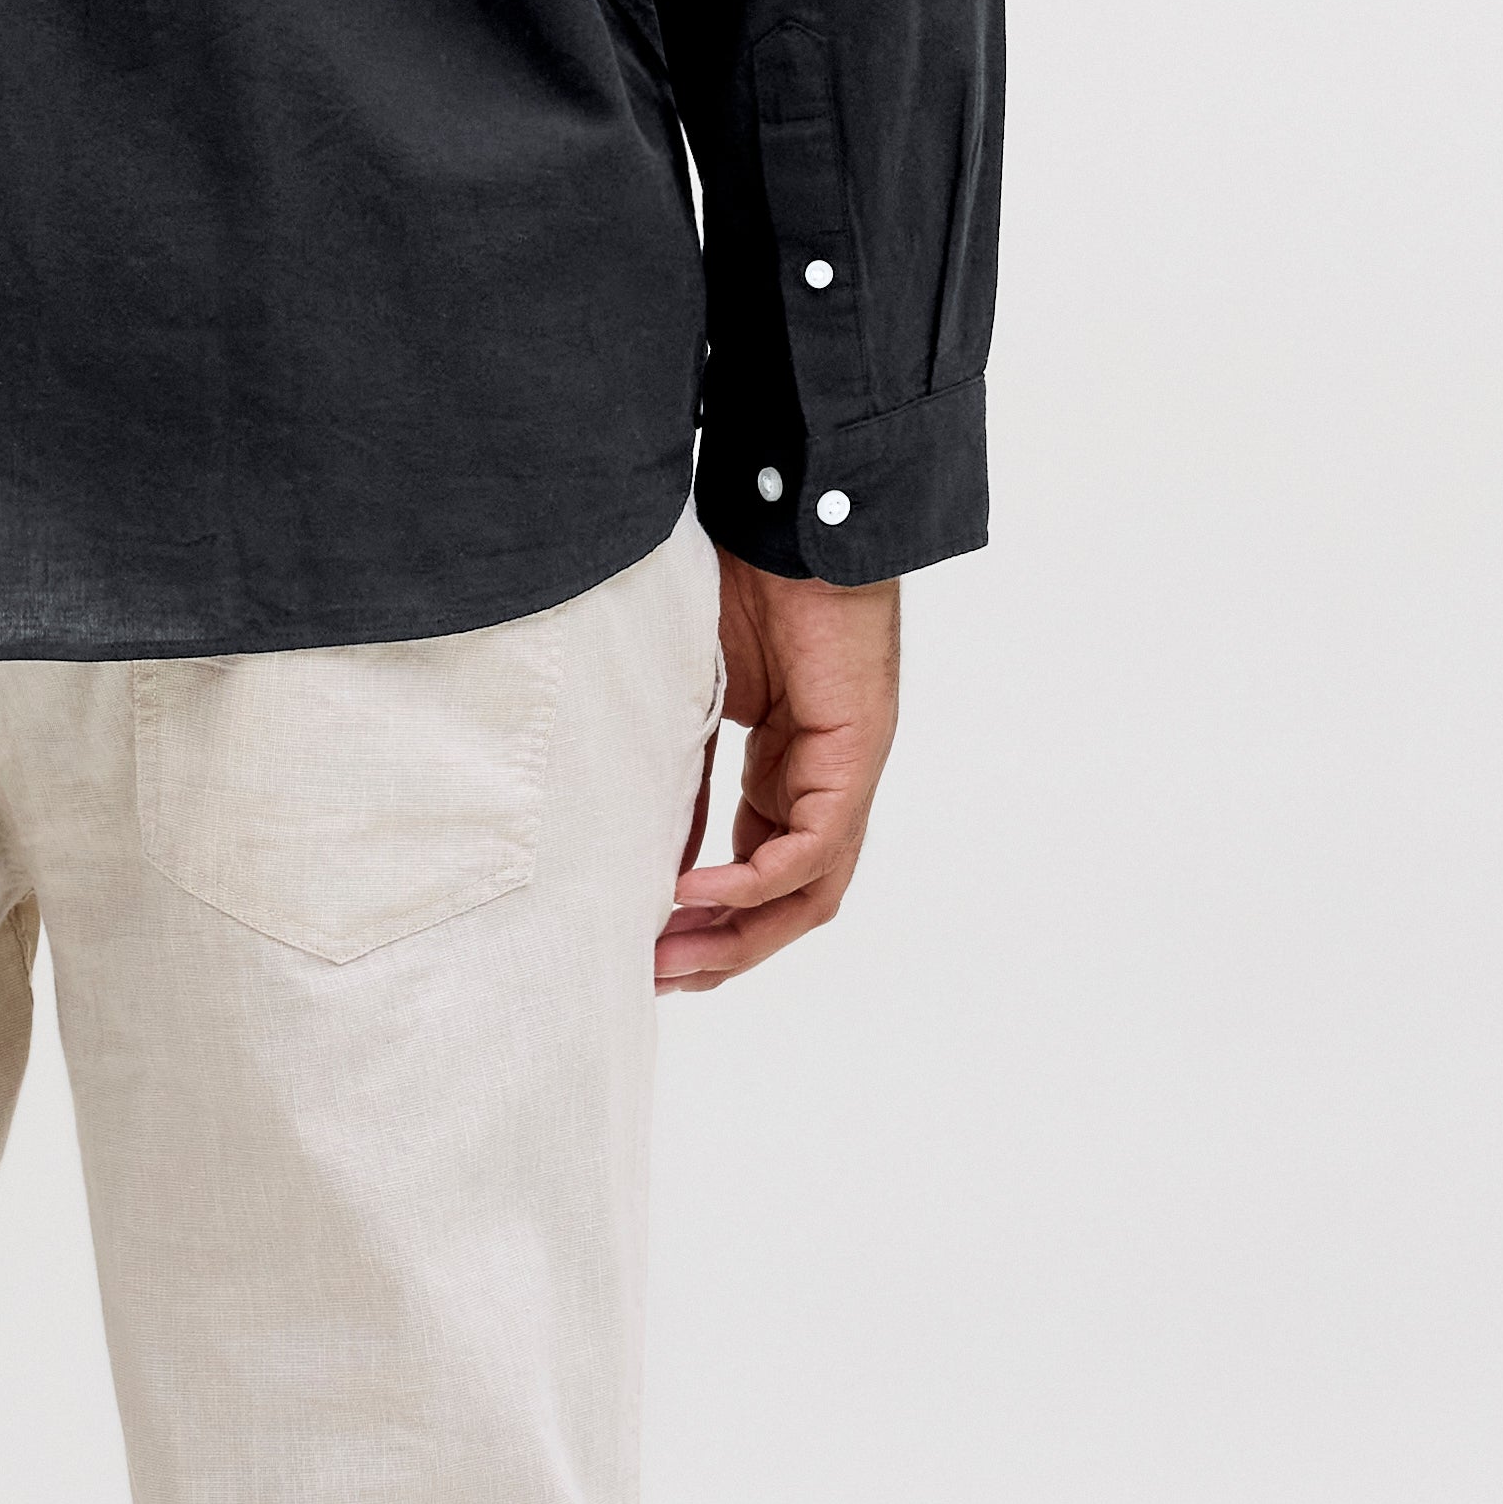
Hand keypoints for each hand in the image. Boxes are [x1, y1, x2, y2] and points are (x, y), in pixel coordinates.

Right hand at [660, 560, 900, 989]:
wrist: (787, 523)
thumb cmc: (740, 588)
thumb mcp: (692, 702)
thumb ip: (681, 779)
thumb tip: (647, 854)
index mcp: (789, 772)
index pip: (762, 875)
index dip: (711, 923)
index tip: (648, 949)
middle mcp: (823, 784)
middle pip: (789, 904)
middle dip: (723, 951)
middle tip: (657, 980)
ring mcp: (844, 774)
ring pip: (808, 892)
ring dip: (741, 936)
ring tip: (674, 959)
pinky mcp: (855, 755)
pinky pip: (810, 848)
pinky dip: (755, 882)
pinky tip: (697, 895)